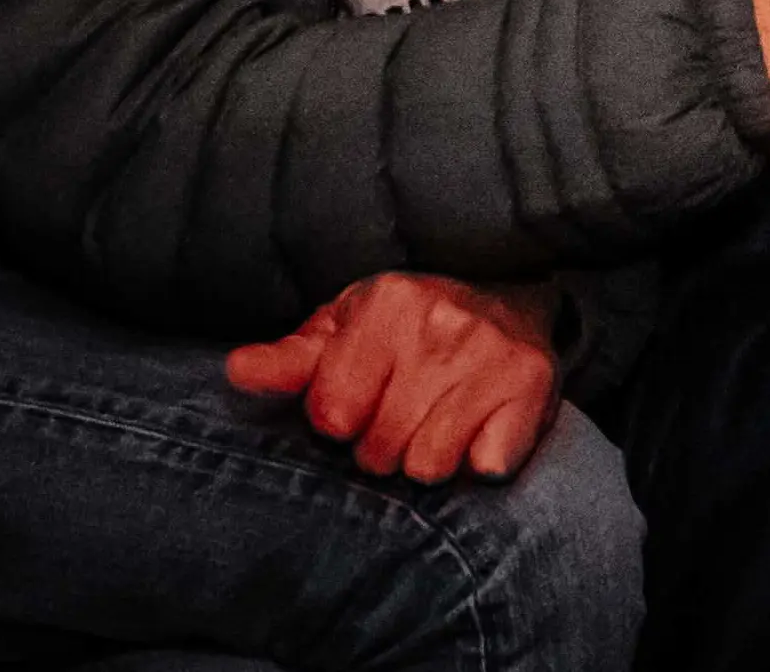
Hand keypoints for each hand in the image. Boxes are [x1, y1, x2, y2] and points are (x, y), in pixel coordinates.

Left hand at [225, 273, 558, 482]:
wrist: (510, 302)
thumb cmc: (409, 329)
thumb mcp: (346, 330)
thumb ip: (291, 360)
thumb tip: (236, 371)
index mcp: (387, 302)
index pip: (332, 414)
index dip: (342, 420)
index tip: (364, 398)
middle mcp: (441, 323)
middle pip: (379, 449)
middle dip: (383, 446)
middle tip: (404, 414)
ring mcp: (490, 355)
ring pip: (428, 467)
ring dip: (429, 460)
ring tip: (440, 423)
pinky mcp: (533, 385)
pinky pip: (485, 467)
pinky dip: (481, 461)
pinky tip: (481, 430)